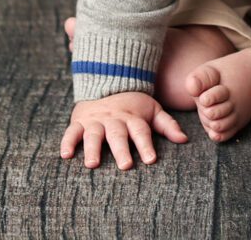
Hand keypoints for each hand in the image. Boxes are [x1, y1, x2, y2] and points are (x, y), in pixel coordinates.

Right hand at [61, 91, 186, 169]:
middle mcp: (114, 119)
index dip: (146, 145)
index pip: (141, 132)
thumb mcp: (152, 110)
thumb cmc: (133, 106)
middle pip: (118, 135)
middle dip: (121, 150)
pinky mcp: (80, 122)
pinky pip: (71, 131)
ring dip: (93, 148)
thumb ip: (167, 125)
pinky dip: (67, 142)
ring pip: (94, 134)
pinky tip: (65, 155)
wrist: (107, 84)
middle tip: (125, 166)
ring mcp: (96, 121)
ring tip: (92, 164)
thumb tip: (184, 139)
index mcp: (133, 118)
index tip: (150, 160)